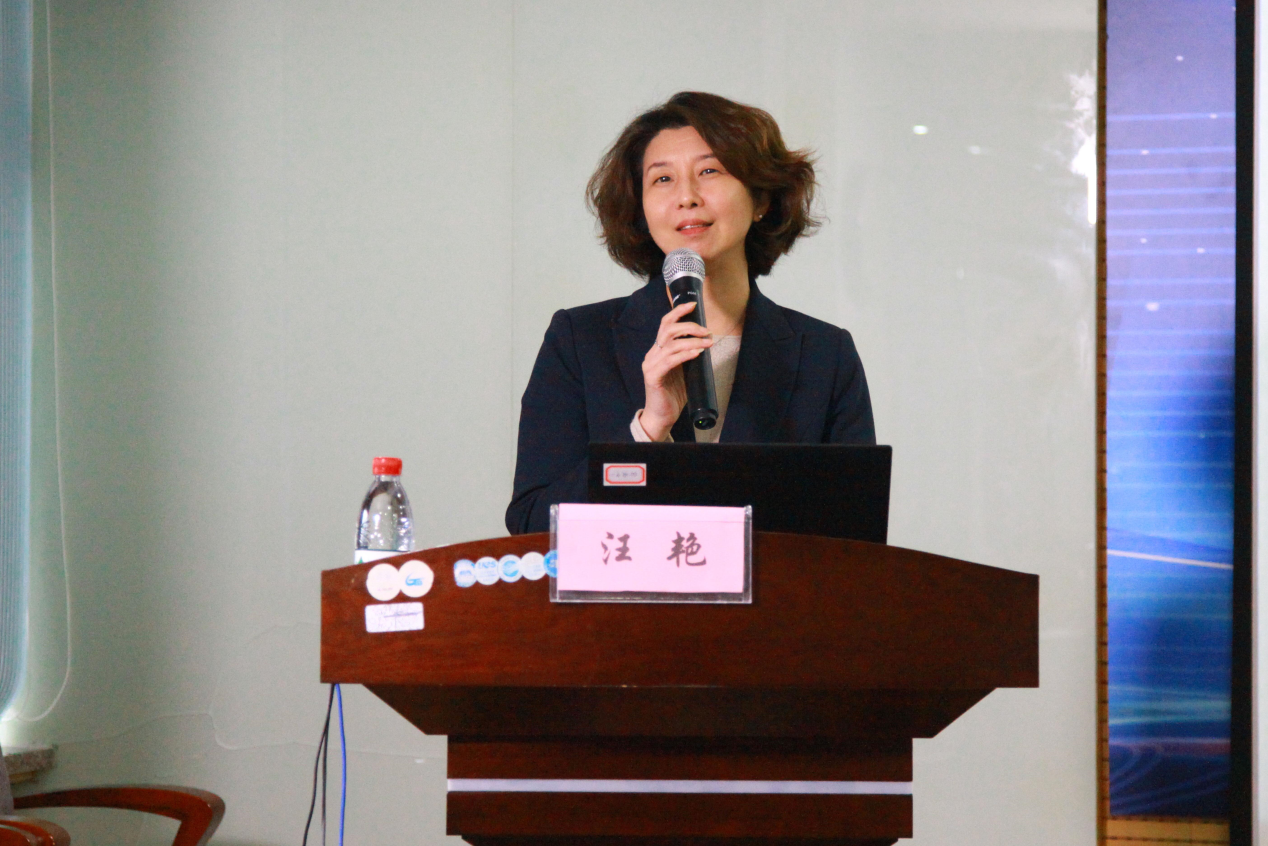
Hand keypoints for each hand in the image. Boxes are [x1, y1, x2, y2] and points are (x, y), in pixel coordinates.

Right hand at [640, 301, 712, 440]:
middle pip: (668, 330)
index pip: (665, 325)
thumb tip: (706, 342)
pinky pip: (670, 361)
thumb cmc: (674, 394)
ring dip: (692, 341)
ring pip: (671, 345)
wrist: (662, 416)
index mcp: (658, 350)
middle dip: (689, 326)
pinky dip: (685, 355)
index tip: (693, 305)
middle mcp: (652, 355)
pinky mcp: (653, 377)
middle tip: (706, 331)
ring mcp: (651, 365)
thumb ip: (689, 356)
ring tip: (707, 343)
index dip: (678, 312)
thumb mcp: (684, 370)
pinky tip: (697, 353)